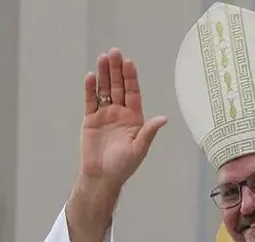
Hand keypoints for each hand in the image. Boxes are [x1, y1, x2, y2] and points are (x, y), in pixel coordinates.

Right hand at [81, 48, 167, 189]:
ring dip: (103, 75)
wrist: (102, 177)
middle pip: (118, 86)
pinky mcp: (91, 120)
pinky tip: (90, 77)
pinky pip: (90, 101)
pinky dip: (90, 89)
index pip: (133, 92)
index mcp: (134, 118)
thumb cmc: (123, 166)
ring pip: (104, 90)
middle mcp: (120, 113)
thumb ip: (149, 131)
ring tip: (102, 58)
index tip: (128, 63)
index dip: (131, 77)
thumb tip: (164, 118)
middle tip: (114, 52)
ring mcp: (105, 115)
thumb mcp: (139, 148)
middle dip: (116, 70)